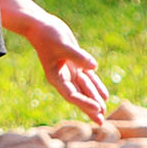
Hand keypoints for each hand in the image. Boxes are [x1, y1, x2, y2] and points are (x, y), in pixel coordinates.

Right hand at [15, 5, 113, 120]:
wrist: (41, 26)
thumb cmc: (49, 35)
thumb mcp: (63, 45)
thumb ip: (78, 57)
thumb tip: (94, 67)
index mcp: (56, 77)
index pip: (71, 94)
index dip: (84, 102)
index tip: (97, 108)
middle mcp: (62, 77)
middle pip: (78, 96)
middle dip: (89, 108)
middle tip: (101, 122)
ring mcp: (69, 71)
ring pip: (84, 88)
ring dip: (94, 99)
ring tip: (104, 112)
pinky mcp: (75, 63)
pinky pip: (88, 78)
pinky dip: (96, 86)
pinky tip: (104, 95)